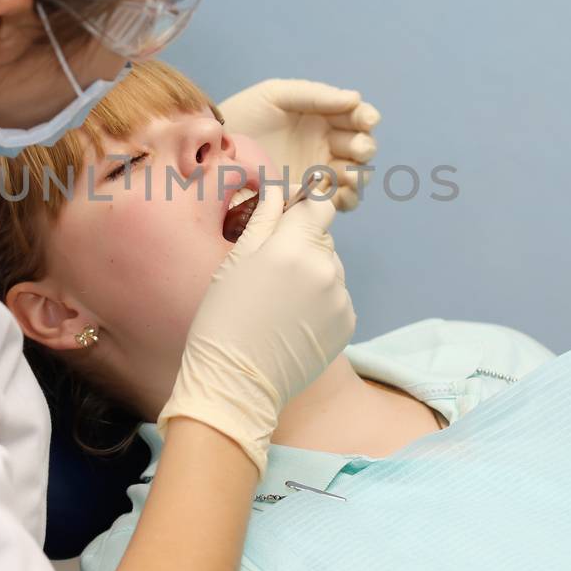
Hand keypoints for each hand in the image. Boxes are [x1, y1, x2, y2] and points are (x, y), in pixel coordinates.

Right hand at [157, 184, 355, 471]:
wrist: (237, 382)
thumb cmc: (223, 319)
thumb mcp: (235, 261)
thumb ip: (265, 218)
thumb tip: (280, 188)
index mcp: (294, 247)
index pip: (319, 204)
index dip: (304, 204)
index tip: (289, 212)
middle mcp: (326, 268)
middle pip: (322, 238)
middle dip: (301, 244)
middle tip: (269, 272)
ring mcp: (340, 298)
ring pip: (330, 268)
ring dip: (311, 274)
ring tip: (279, 302)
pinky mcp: (347, 323)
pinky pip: (336, 297)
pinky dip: (320, 302)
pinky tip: (292, 320)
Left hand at [217, 79, 379, 210]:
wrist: (215, 148)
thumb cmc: (245, 114)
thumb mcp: (277, 95)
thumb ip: (316, 95)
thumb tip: (355, 98)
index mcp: (325, 117)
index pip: (356, 117)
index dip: (366, 117)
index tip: (367, 119)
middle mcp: (327, 145)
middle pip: (360, 148)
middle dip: (364, 147)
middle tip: (357, 148)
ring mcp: (319, 173)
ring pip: (354, 176)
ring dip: (359, 175)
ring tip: (350, 174)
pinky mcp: (307, 198)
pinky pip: (337, 201)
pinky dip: (345, 198)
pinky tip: (338, 193)